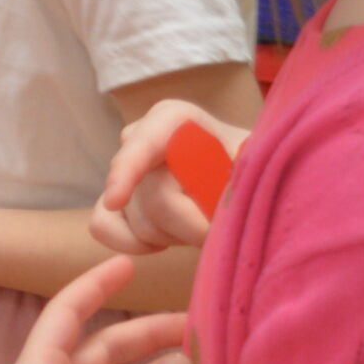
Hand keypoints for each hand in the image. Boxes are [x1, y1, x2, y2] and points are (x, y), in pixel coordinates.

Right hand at [92, 99, 251, 256]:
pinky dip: (133, 244)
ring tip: (204, 224)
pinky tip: (163, 242)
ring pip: (138, 222)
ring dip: (177, 236)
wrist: (240, 186)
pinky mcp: (111, 203)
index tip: (116, 199)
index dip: (129, 169)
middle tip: (225, 228)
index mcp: (175, 120)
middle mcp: (140, 139)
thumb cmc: (252, 170)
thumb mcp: (259, 163)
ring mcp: (122, 172)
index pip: (145, 142)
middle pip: (155, 199)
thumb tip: (228, 192)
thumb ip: (244, 172)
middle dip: (193, 226)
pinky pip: (104, 227)